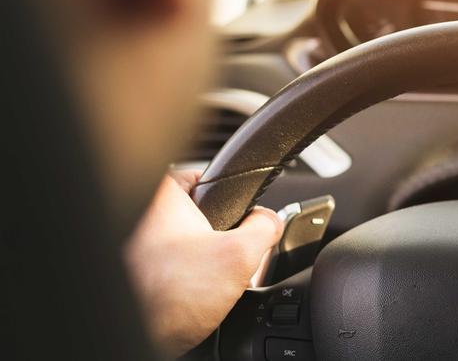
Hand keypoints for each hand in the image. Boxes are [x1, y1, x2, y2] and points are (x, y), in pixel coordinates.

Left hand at [124, 171, 283, 355]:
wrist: (140, 339)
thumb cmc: (170, 298)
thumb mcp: (240, 254)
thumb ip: (265, 227)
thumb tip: (270, 222)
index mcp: (159, 195)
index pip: (205, 176)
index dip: (230, 198)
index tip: (236, 219)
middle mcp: (138, 213)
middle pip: (195, 212)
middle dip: (215, 234)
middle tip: (221, 257)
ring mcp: (130, 244)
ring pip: (181, 240)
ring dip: (198, 258)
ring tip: (203, 280)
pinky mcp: (131, 270)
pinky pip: (167, 264)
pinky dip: (180, 275)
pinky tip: (187, 293)